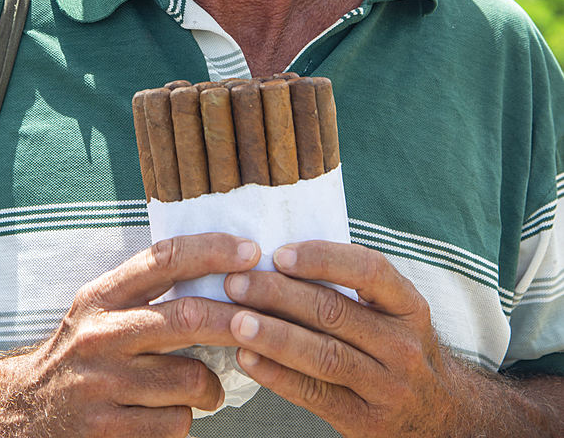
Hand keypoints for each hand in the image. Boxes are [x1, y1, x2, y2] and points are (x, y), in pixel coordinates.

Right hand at [0, 233, 259, 437]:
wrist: (19, 412)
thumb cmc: (78, 354)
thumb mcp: (98, 310)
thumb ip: (145, 290)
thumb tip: (220, 270)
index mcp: (101, 296)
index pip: (163, 258)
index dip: (211, 250)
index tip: (250, 252)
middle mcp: (100, 335)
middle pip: (188, 318)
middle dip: (236, 321)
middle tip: (259, 325)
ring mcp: (101, 384)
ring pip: (189, 378)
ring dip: (211, 386)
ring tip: (207, 387)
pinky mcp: (105, 430)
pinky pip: (174, 423)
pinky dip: (185, 420)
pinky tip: (173, 414)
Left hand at [224, 241, 457, 437]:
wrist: (441, 417)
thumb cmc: (399, 347)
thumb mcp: (396, 312)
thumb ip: (353, 287)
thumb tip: (281, 257)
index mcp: (409, 306)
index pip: (368, 270)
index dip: (321, 258)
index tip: (279, 254)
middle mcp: (401, 345)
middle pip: (334, 313)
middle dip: (278, 295)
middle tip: (236, 283)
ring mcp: (386, 387)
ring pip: (322, 356)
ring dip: (274, 335)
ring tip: (235, 321)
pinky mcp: (364, 422)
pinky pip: (315, 396)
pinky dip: (277, 375)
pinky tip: (247, 358)